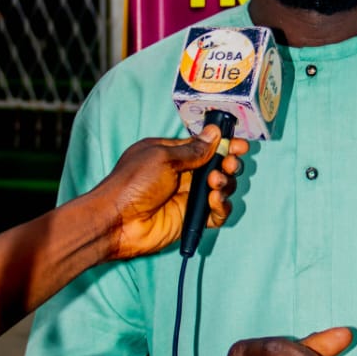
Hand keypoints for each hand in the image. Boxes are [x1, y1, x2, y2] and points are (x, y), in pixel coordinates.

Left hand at [92, 125, 248, 259]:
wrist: (117, 221)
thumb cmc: (132, 184)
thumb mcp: (162, 158)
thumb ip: (192, 149)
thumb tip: (214, 134)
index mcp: (173, 154)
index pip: (205, 146)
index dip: (224, 144)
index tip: (239, 145)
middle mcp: (183, 174)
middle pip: (218, 166)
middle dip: (229, 163)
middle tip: (229, 164)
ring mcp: (188, 197)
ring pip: (221, 188)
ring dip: (226, 183)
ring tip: (215, 184)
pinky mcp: (191, 218)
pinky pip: (217, 213)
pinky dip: (222, 207)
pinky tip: (214, 201)